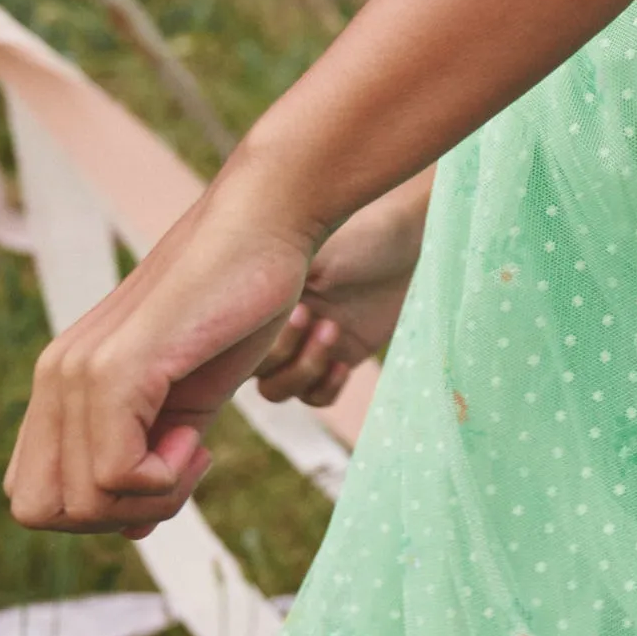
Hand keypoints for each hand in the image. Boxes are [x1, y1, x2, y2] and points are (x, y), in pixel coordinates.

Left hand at [5, 176, 319, 537]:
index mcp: (63, 384)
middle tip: (178, 469)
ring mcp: (79, 373)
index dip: (97, 509)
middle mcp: (55, 378)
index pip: (33, 494)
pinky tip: (198, 436)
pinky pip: (115, 473)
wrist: (266, 229)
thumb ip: (153, 456)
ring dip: (149, 499)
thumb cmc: (238, 304)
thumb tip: (131, 531)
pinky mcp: (119, 369)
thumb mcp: (189, 399)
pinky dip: (164, 478)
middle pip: (41, 511)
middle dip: (115, 516)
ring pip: (78, 502)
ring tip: (193, 447)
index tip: (164, 468)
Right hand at [254, 177, 429, 406]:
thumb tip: (233, 300)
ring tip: (332, 328)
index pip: (227, 342)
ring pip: (276, 390)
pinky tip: (344, 364)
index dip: (248, 342)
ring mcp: (304, 346)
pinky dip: (324, 388)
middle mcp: (273, 325)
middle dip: (280, 352)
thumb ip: (269, 285)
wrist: (409, 244)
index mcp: (256, 297)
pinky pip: (314, 397)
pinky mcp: (338, 359)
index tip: (286, 308)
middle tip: (311, 314)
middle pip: (247, 372)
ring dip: (303, 369)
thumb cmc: (358, 238)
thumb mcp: (311, 253)